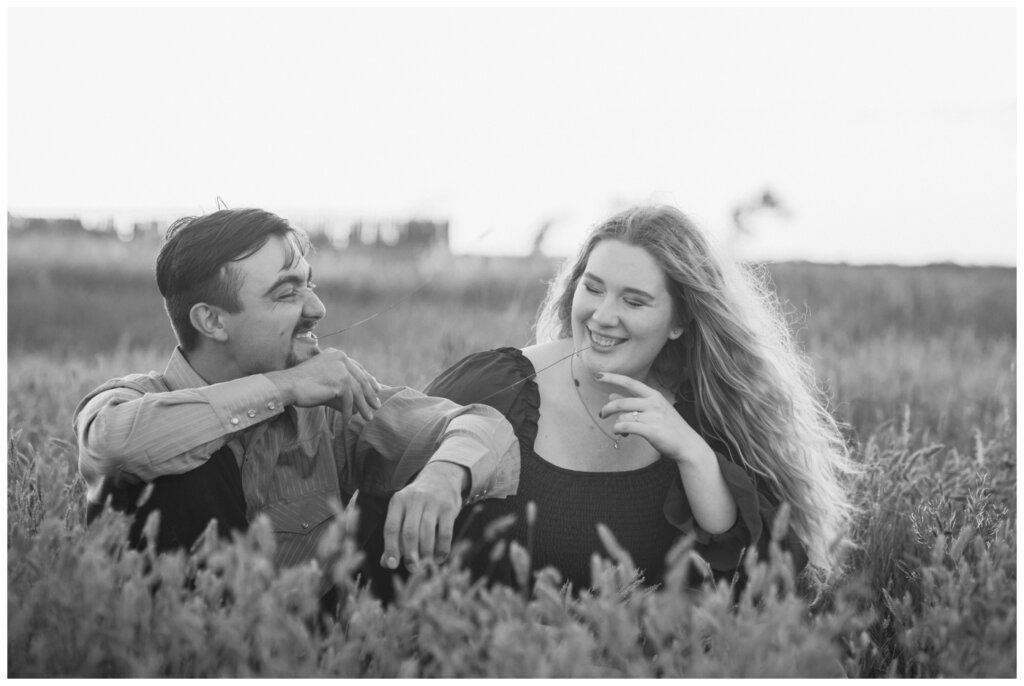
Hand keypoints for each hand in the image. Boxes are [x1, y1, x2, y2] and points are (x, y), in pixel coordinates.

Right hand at [265, 347, 380, 424]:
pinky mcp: (339, 382)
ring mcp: (341, 369)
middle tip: (377, 406)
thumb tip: (358, 402)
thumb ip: (341, 385)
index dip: (369, 380)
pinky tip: (347, 421)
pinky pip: (349, 401)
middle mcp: (341, 358)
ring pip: (357, 391)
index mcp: (337, 354)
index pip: (358, 368)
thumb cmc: (302, 384)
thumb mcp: (325, 379)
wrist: (287, 385)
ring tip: (368, 417)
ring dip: (363, 406)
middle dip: (370, 395)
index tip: (377, 390)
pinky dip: (348, 412)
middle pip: (361, 380)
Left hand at [380, 461, 467, 570]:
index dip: (390, 548)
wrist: (441, 479)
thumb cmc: (417, 503)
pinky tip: (439, 558)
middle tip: (412, 569)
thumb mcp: (402, 512)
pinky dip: (442, 549)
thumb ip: (394, 536)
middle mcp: (414, 499)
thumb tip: (385, 562)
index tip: (392, 565)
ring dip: (426, 553)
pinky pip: (445, 533)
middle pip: (409, 532)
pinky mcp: (448, 507)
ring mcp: (433, 502)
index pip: (391, 527)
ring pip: (427, 533)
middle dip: (410, 554)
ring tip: (425, 564)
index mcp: (398, 501)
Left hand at [596, 372, 714, 465]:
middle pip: (621, 402)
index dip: (612, 378)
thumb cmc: (669, 427)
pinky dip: (619, 430)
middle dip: (607, 408)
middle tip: (602, 414)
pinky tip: (621, 434)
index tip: (597, 375)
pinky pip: (627, 427)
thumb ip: (632, 402)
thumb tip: (611, 395)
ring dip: (617, 424)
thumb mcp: (653, 410)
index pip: (629, 382)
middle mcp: (653, 403)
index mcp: (653, 395)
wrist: (687, 444)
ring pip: (623, 416)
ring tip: (619, 430)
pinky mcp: (651, 431)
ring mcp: (653, 416)